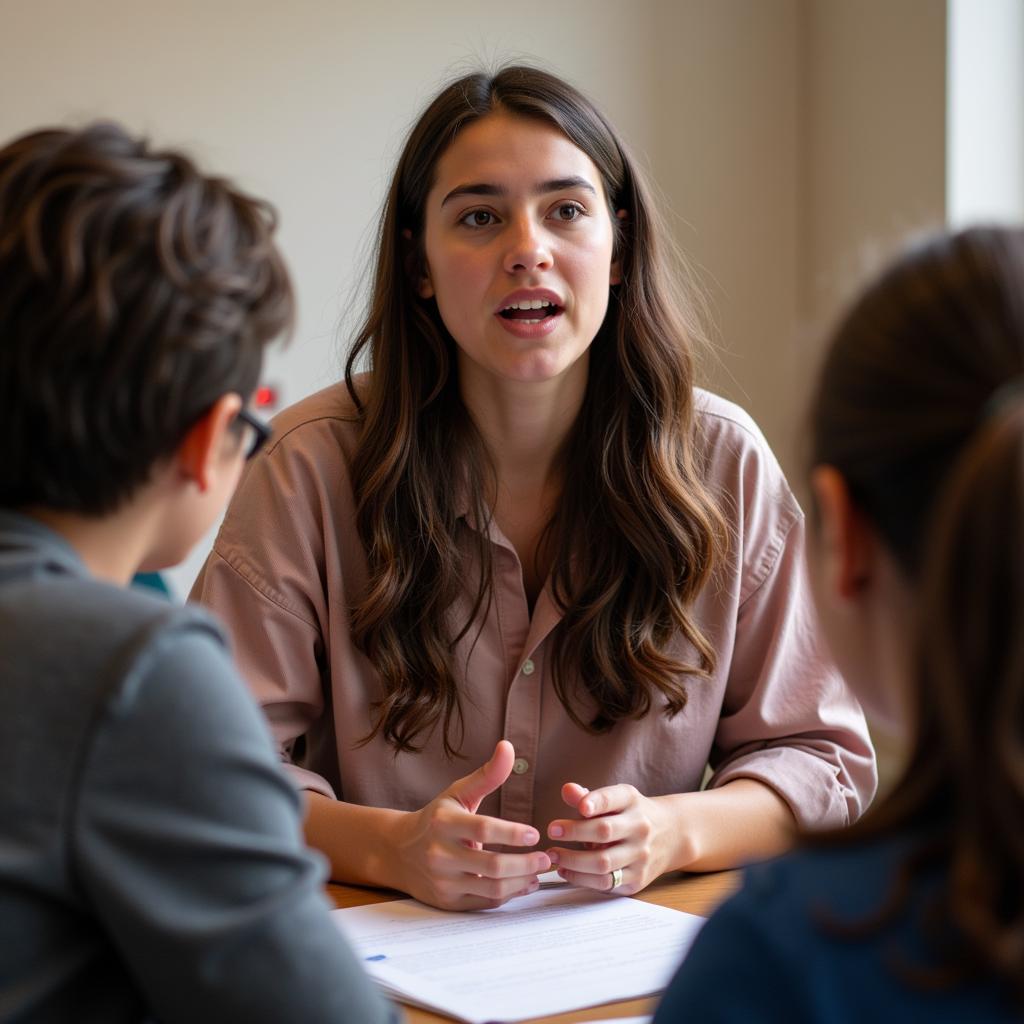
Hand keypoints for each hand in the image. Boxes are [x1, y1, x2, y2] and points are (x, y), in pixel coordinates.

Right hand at [391, 741, 551, 909]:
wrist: (399, 852)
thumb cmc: (437, 818)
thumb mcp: (458, 793)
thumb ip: (487, 774)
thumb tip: (508, 747)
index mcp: (444, 822)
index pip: (483, 829)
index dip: (512, 833)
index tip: (535, 834)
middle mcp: (441, 853)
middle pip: (492, 865)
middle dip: (525, 863)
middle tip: (546, 858)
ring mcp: (443, 881)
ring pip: (492, 888)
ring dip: (522, 882)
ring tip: (539, 872)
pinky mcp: (448, 901)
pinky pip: (485, 902)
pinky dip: (509, 895)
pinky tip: (524, 884)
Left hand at [545, 782, 674, 895]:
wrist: (672, 835)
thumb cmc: (631, 815)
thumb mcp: (616, 799)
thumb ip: (588, 796)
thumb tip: (566, 790)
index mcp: (632, 801)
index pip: (613, 799)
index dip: (596, 802)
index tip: (580, 807)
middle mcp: (639, 827)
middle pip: (604, 831)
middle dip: (574, 832)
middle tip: (552, 831)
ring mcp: (640, 855)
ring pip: (603, 862)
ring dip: (573, 861)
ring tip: (553, 855)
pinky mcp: (637, 879)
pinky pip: (605, 883)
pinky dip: (581, 879)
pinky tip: (565, 871)